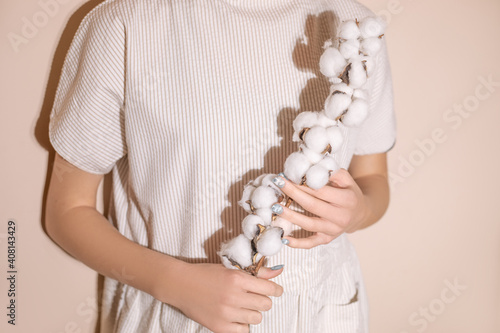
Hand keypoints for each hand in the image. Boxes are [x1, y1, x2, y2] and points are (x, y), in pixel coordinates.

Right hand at [154, 262, 283, 332]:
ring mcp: (226, 314)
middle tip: (256, 297)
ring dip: (253, 312)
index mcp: (237, 279)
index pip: (269, 288)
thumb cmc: (206, 274)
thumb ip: (256, 273)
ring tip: (243, 306)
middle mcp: (233, 297)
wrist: (181, 285)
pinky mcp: (219, 327)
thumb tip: (277, 273)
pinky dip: (242, 324)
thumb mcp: (230, 268)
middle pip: (265, 304)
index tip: (276, 290)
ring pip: (257, 318)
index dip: (276, 289)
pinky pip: (243, 330)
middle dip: (264, 300)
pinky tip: (235, 316)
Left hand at [273, 168, 369, 248]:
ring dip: (290, 216)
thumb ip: (329, 172)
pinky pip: (311, 243)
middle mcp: (341, 217)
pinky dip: (297, 243)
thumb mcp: (345, 178)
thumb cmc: (348, 191)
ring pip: (309, 224)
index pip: (321, 191)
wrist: (359, 213)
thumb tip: (308, 167)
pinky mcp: (327, 239)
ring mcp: (334, 230)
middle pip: (312, 205)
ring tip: (275, 207)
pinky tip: (283, 238)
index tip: (287, 175)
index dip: (302, 183)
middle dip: (293, 193)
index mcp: (347, 199)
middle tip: (277, 183)